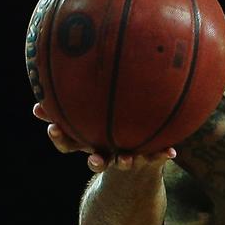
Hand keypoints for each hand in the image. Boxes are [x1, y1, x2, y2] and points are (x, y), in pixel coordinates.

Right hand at [32, 103, 173, 173]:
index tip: (53, 126)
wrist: (140, 157)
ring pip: (123, 162)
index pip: (68, 143)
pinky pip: (157, 155)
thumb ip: (79, 91)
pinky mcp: (149, 158)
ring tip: (127, 159)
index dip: (59, 138)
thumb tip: (55, 61)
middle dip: (94, 161)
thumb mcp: (94, 108)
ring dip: (124, 161)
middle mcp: (106, 152)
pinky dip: (162, 154)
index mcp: (89, 141)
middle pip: (95, 161)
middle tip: (95, 159)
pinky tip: (171, 151)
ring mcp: (127, 157)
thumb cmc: (111, 124)